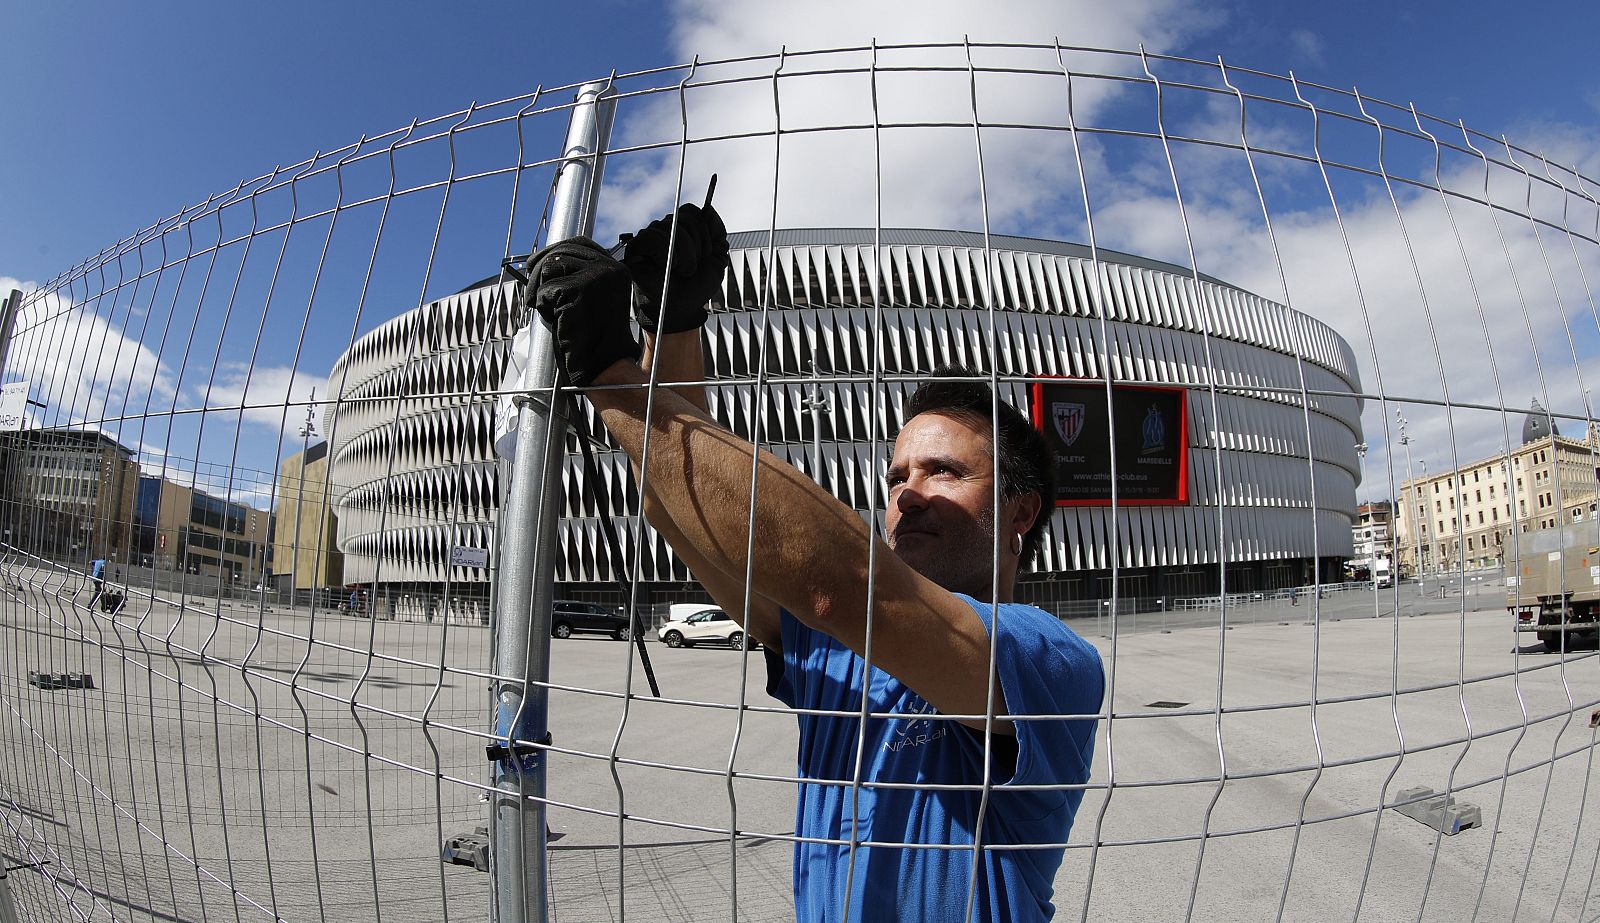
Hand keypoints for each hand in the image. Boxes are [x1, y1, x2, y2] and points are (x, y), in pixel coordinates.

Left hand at [524, 236, 639, 386]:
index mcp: (616, 268)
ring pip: (549, 267)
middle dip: (538, 270)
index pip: (580, 243)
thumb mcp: (590, 297)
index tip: (536, 264)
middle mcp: (610, 268)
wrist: (603, 365)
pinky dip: (543, 306)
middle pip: (561, 251)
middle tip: (531, 292)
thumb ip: (578, 275)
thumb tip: (545, 260)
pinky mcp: (580, 290)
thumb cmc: (592, 337)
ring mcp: (598, 278)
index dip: (554, 251)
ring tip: (548, 311)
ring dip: (540, 290)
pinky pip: (546, 290)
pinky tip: (554, 320)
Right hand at [621, 202, 729, 334]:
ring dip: (686, 254)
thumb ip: (717, 231)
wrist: (681, 309)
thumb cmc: (695, 286)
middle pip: (685, 217)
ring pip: (672, 226)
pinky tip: (668, 267)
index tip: (705, 254)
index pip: (692, 211)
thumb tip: (708, 208)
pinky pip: (653, 236)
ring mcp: (649, 237)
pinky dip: (667, 253)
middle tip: (693, 266)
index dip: (704, 232)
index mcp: (681, 228)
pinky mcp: (636, 248)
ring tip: (682, 270)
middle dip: (698, 246)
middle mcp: (664, 229)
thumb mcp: (717, 257)